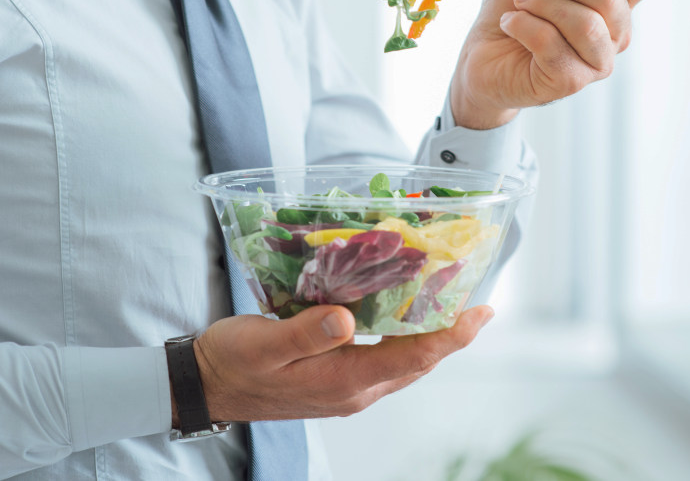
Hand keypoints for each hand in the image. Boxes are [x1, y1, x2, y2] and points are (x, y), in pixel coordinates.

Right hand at [185, 304, 492, 422]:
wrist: (207, 386)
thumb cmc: (232, 362)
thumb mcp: (263, 344)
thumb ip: (305, 333)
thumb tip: (346, 318)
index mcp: (343, 381)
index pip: (413, 357)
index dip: (451, 335)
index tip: (482, 312)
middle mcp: (354, 390)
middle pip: (417, 361)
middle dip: (451, 333)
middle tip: (477, 299)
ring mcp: (347, 388)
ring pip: (403, 362)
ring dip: (430, 335)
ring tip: (450, 303)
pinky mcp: (337, 379)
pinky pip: (384, 359)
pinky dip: (403, 336)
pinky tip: (404, 314)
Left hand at [449, 0, 656, 128]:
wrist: (482, 51)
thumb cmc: (515, 4)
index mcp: (617, 1)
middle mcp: (616, 34)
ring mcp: (596, 61)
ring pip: (585, 23)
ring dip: (542, 3)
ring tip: (519, 2)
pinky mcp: (569, 81)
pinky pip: (552, 44)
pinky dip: (523, 25)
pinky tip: (510, 24)